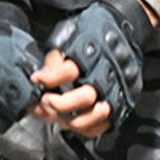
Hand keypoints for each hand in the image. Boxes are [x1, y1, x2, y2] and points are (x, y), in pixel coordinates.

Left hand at [39, 0, 153, 136]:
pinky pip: (104, 124)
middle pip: (84, 97)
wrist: (124, 31)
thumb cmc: (93, 34)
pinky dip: (86, 127)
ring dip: (72, 120)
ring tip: (57, 115)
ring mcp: (116, 90)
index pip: (69, 71)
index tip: (36, 78)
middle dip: (60, 104)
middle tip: (46, 100)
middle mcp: (106, 74)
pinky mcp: (121, 103)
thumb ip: (56, 58)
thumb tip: (40, 78)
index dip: (49, 78)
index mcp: (92, 54)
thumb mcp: (70, 36)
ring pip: (96, 114)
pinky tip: (73, 121)